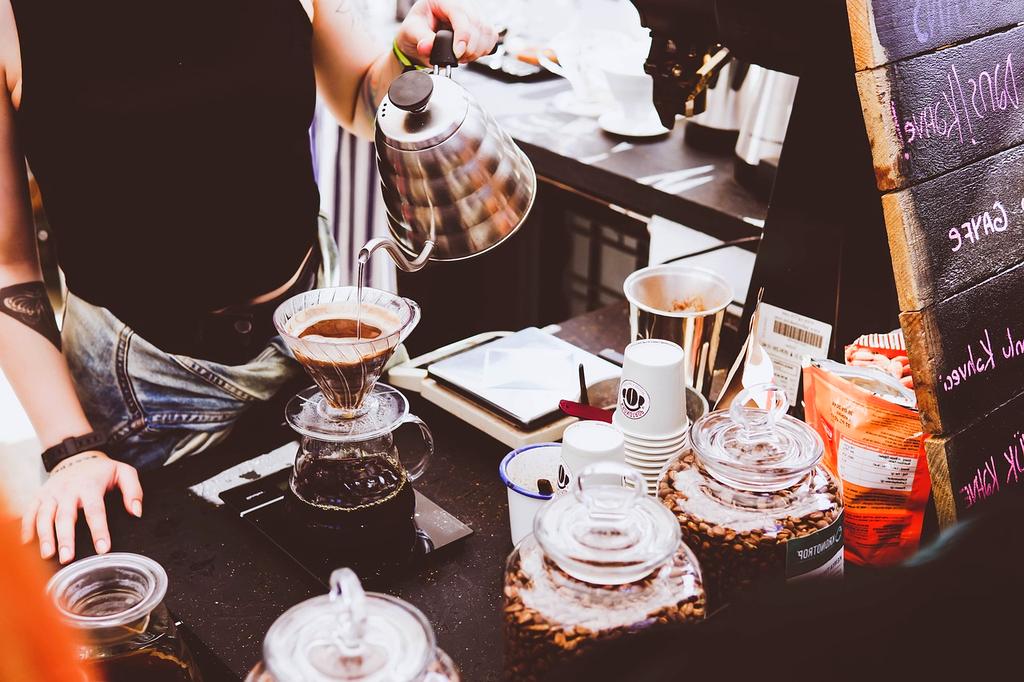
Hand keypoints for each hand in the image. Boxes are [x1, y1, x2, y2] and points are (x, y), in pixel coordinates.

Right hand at [21, 451, 142, 563]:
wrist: (77, 456)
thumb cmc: (102, 471)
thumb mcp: (124, 473)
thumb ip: (133, 491)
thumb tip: (136, 512)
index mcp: (90, 486)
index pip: (95, 510)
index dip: (99, 530)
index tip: (103, 549)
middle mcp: (68, 490)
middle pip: (65, 516)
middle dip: (66, 538)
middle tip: (67, 558)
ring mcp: (51, 493)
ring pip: (44, 516)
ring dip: (45, 536)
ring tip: (47, 555)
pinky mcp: (39, 496)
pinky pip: (29, 513)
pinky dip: (26, 528)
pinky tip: (27, 544)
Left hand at [397, 0, 498, 64]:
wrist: (419, 36)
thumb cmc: (415, 29)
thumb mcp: (411, 31)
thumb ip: (420, 39)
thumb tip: (427, 47)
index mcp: (443, 0)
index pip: (460, 14)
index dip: (463, 36)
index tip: (457, 53)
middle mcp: (460, 4)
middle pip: (477, 24)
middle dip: (470, 47)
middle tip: (457, 58)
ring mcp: (472, 13)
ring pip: (487, 31)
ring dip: (478, 50)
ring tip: (462, 57)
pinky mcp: (479, 25)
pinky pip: (491, 36)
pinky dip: (485, 49)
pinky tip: (471, 53)